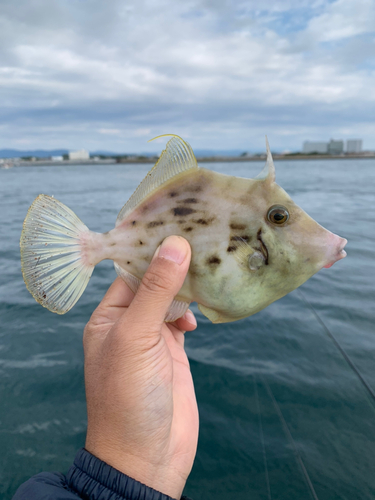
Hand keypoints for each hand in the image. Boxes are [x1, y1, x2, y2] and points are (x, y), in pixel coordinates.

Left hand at [83, 235, 198, 498]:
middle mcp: (129, 323)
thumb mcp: (137, 338)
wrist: (147, 457)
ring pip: (171, 299)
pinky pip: (183, 318)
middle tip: (203, 239)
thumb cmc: (128, 398)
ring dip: (188, 286)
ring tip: (209, 268)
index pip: (130, 271)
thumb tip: (174, 245)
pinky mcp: (173, 352)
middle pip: (153, 282)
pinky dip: (194, 309)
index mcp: (109, 317)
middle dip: (175, 264)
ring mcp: (152, 337)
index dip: (151, 249)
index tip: (178, 224)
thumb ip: (155, 292)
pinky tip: (203, 307)